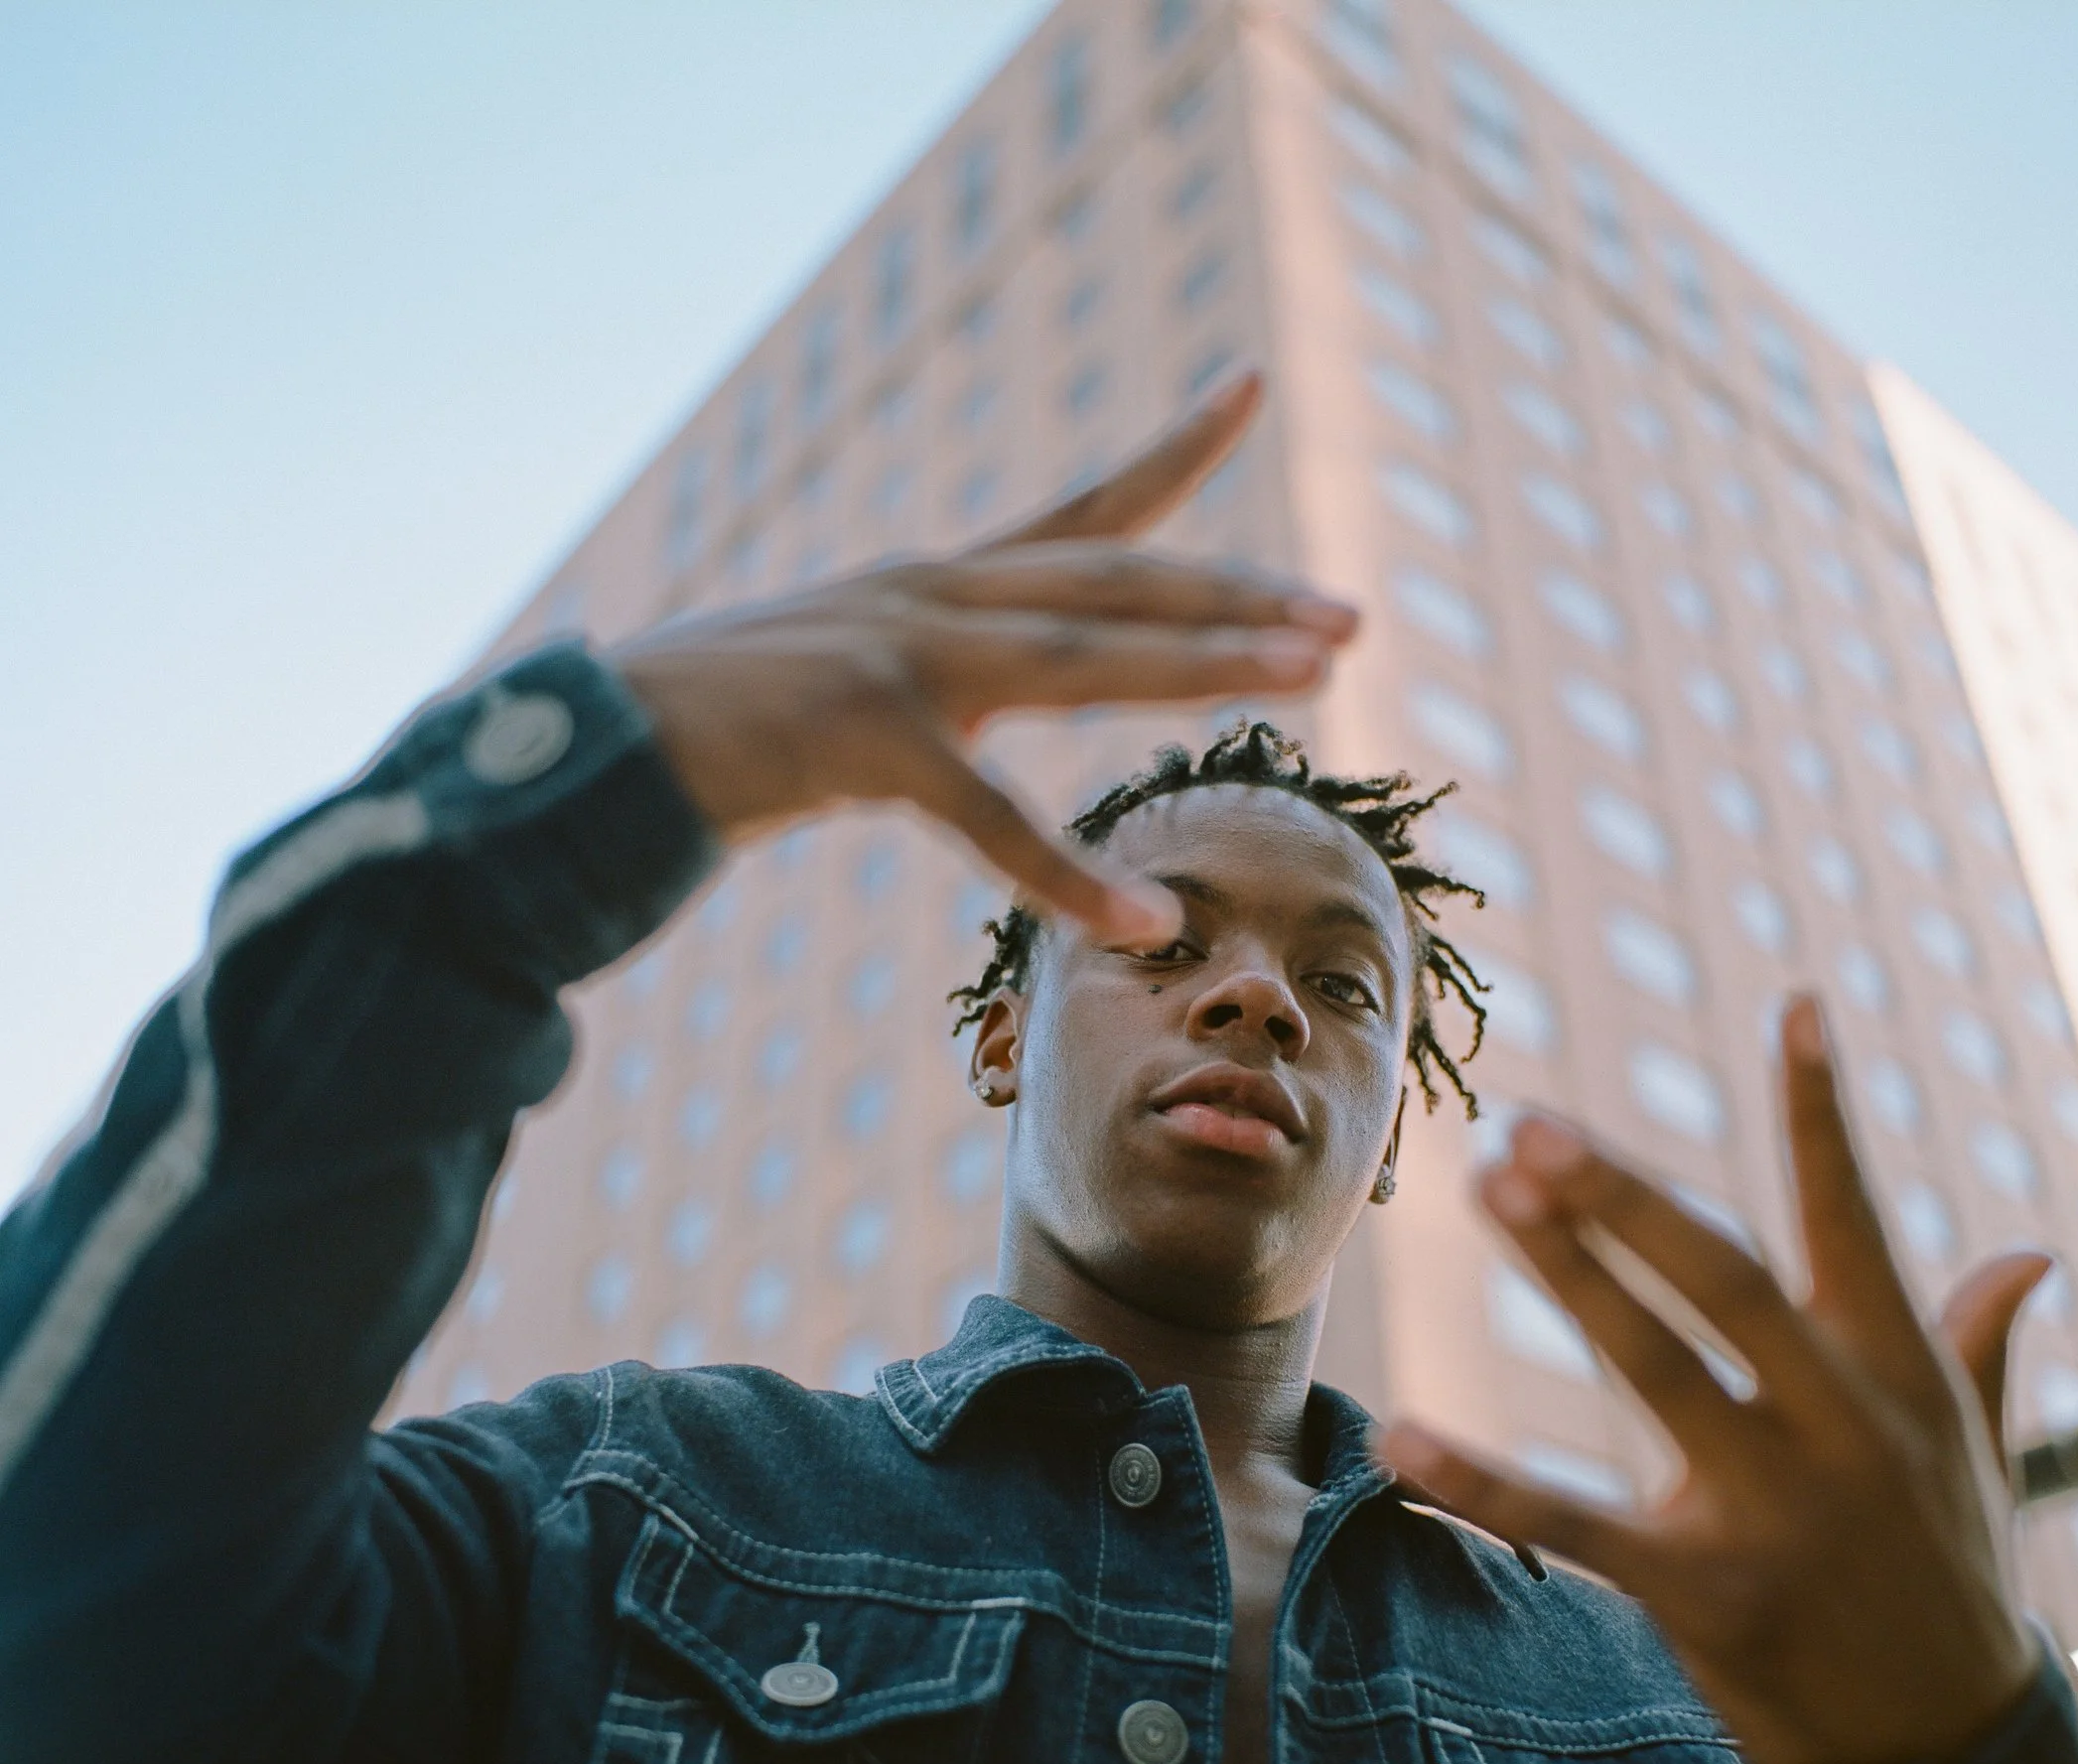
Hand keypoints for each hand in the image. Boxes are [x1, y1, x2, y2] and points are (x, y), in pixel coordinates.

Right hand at [608, 372, 1357, 946]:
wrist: (586, 751)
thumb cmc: (720, 732)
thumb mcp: (851, 682)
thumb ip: (933, 680)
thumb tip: (996, 692)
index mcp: (937, 586)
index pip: (1080, 511)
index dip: (1174, 450)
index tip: (1252, 386)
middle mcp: (932, 597)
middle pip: (1116, 582)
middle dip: (1238, 597)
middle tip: (1348, 615)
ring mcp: (896, 656)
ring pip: (1083, 654)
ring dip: (1205, 666)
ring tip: (1313, 679)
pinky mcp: (857, 735)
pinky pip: (988, 816)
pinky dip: (1068, 875)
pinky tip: (1142, 921)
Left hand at [1380, 996, 2051, 1763]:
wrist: (1950, 1755)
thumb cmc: (1953, 1574)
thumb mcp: (1980, 1454)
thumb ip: (1976, 1343)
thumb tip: (2027, 1252)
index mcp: (1899, 1373)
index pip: (1854, 1221)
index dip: (1823, 1114)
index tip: (1797, 1005)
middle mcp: (1839, 1425)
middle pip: (1724, 1280)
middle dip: (1629, 1196)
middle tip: (1536, 1124)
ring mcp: (1771, 1510)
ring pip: (1651, 1368)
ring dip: (1565, 1272)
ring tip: (1487, 1187)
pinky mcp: (1703, 1594)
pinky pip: (1572, 1528)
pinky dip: (1480, 1484)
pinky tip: (1400, 1439)